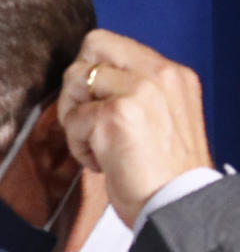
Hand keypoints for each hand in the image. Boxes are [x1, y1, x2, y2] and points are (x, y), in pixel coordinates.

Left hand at [57, 29, 213, 227]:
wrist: (179, 208)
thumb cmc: (166, 174)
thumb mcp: (163, 117)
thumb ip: (134, 91)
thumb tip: (89, 80)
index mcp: (172, 74)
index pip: (109, 43)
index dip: (91, 71)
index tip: (95, 103)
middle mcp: (159, 75)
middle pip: (90, 47)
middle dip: (77, 84)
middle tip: (88, 120)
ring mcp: (137, 92)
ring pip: (75, 80)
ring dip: (75, 117)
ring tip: (97, 145)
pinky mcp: (115, 116)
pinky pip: (72, 121)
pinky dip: (78, 147)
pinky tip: (102, 163)